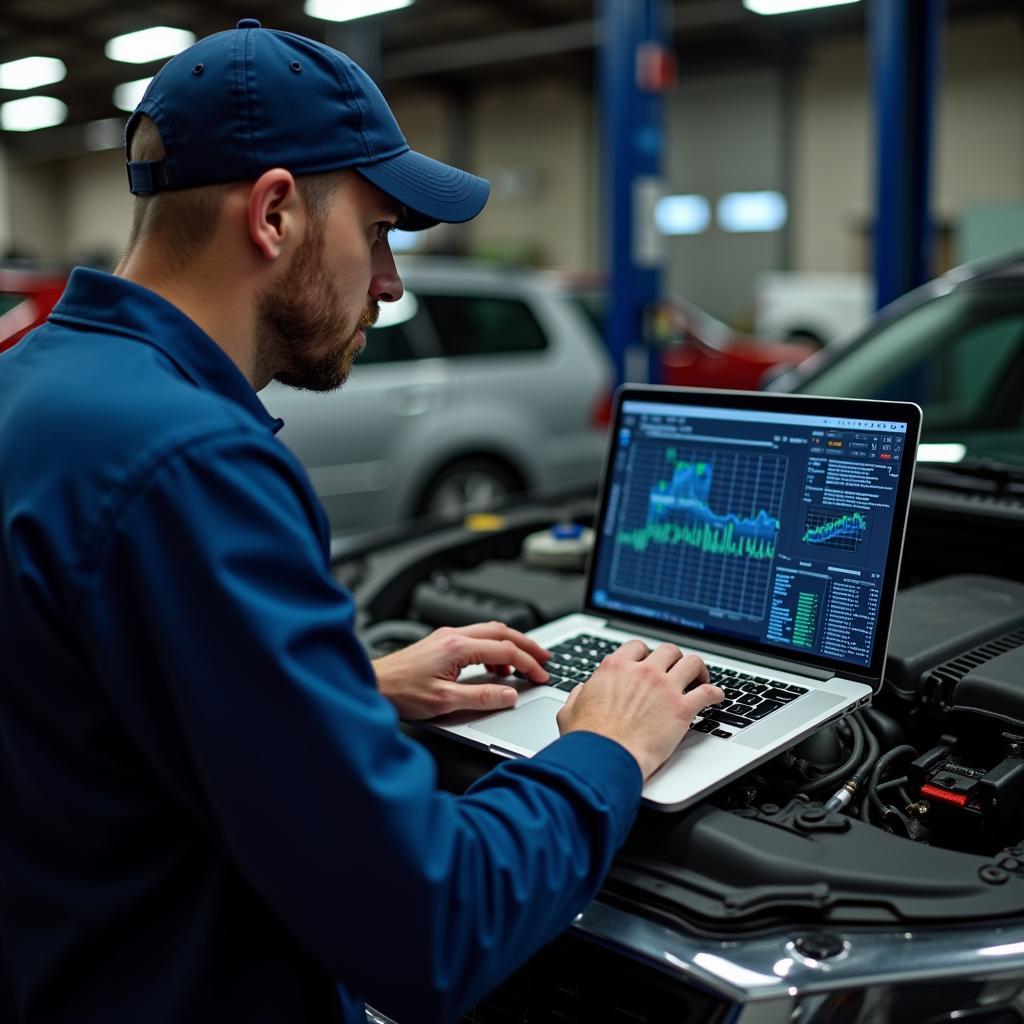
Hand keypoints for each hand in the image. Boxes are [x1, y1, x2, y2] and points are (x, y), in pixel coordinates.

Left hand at [372, 621, 549, 720]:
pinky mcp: (441, 643)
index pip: (504, 651)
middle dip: (526, 645)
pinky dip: (492, 650)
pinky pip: (476, 639)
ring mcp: (446, 637)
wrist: (372, 685)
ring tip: (522, 665)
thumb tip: (510, 695)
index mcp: (457, 647)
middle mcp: (453, 636)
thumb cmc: (401, 692)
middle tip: (544, 658)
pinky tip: (493, 669)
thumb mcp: (445, 701)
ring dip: (509, 646)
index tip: (540, 675)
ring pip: (489, 632)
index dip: (527, 663)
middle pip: (501, 632)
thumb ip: (481, 697)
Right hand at [556, 640, 722, 779]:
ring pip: (691, 662)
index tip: (650, 664)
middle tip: (677, 671)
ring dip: (698, 670)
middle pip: (668, 650)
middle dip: (674, 659)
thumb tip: (581, 691)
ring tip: (700, 679)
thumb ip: (578, 695)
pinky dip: (715, 693)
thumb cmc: (588, 739)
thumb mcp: (570, 710)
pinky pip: (708, 692)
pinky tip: (716, 698)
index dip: (646, 655)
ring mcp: (665, 687)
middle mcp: (643, 671)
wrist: (605, 758)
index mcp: (615, 668)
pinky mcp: (682, 708)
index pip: (637, 647)